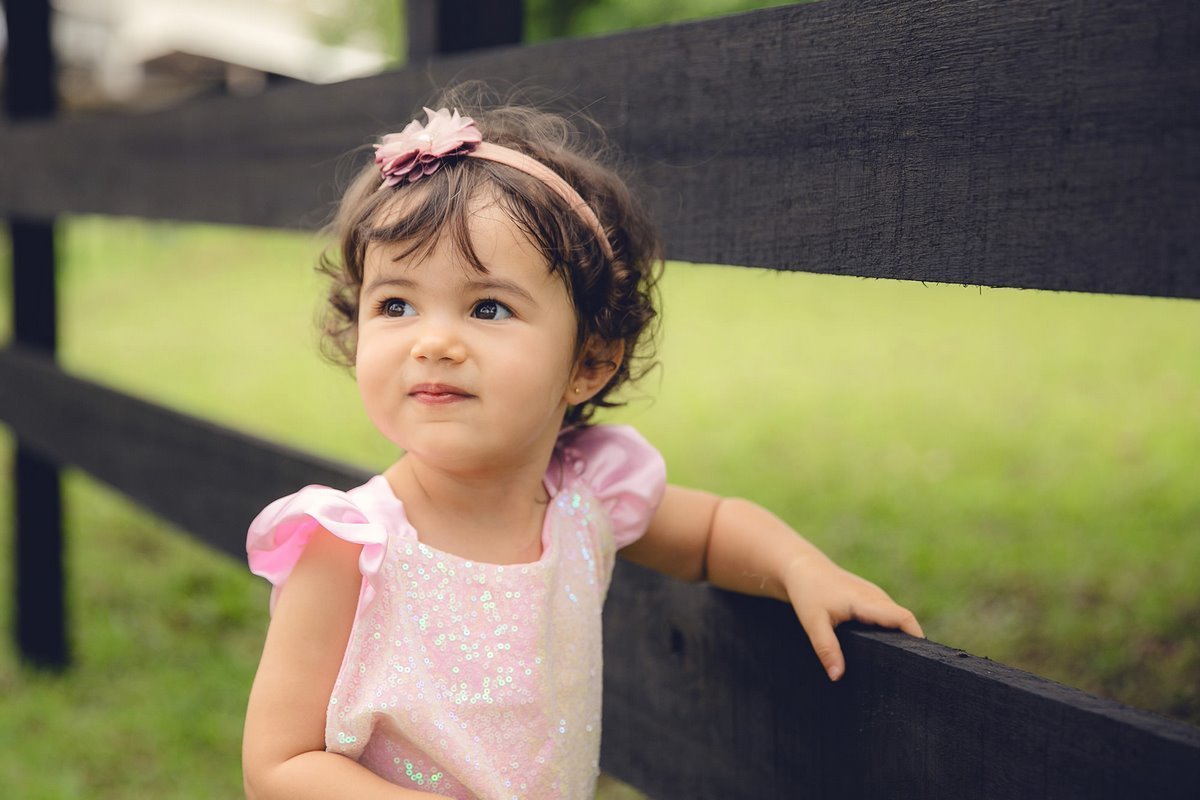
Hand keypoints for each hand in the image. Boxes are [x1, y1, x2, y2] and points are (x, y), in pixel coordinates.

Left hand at [782, 553, 923, 680]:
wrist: (803, 567)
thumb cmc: (807, 592)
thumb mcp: (813, 622)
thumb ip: (826, 648)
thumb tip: (837, 677)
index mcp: (867, 601)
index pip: (903, 619)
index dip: (916, 638)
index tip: (921, 661)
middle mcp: (877, 597)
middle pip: (905, 622)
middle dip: (911, 645)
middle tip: (911, 674)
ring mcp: (875, 597)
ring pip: (897, 620)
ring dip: (901, 639)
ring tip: (900, 668)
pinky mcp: (871, 600)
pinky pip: (888, 617)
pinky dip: (890, 632)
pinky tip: (884, 652)